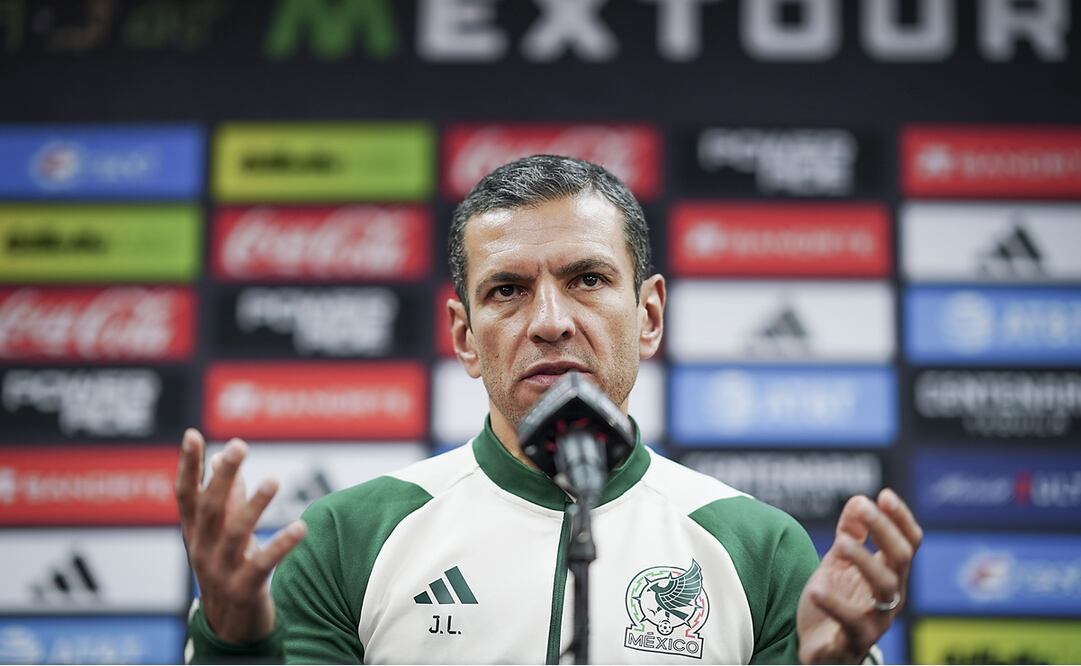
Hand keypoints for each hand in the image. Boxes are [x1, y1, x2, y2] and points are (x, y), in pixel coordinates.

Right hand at [174, 428, 307, 642]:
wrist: (230, 626)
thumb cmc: (227, 568)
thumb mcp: (220, 533)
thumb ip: (224, 497)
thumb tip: (220, 458)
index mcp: (194, 532)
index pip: (186, 495)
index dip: (188, 466)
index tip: (192, 434)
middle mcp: (202, 549)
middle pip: (210, 508)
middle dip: (223, 476)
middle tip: (239, 446)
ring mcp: (220, 570)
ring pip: (235, 533)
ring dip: (254, 505)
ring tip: (274, 480)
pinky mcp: (245, 588)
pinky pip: (263, 563)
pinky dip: (281, 544)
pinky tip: (300, 526)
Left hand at [796, 489, 922, 663]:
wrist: (818, 650)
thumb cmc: (836, 603)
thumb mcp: (839, 564)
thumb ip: (850, 534)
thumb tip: (859, 500)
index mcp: (889, 576)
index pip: (908, 544)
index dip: (901, 519)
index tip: (884, 495)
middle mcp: (890, 598)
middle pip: (900, 559)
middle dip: (884, 530)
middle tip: (863, 509)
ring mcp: (875, 622)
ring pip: (885, 590)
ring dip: (864, 561)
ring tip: (840, 543)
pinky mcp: (853, 644)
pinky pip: (851, 625)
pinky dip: (834, 605)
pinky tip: (816, 589)